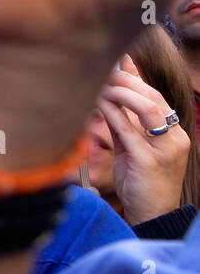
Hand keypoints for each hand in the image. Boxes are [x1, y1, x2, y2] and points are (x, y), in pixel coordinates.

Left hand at [97, 55, 189, 224]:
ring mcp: (164, 149)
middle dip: (127, 81)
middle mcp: (174, 137)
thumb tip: (111, 95)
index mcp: (174, 132)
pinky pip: (129, 131)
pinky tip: (99, 103)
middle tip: (105, 70)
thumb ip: (126, 122)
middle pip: (153, 98)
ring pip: (146, 109)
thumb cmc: (141, 179)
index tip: (120, 61)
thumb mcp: (135, 147)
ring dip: (121, 93)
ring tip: (101, 83)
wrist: (151, 213)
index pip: (156, 96)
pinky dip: (113, 114)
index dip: (136, 77)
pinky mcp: (149, 161)